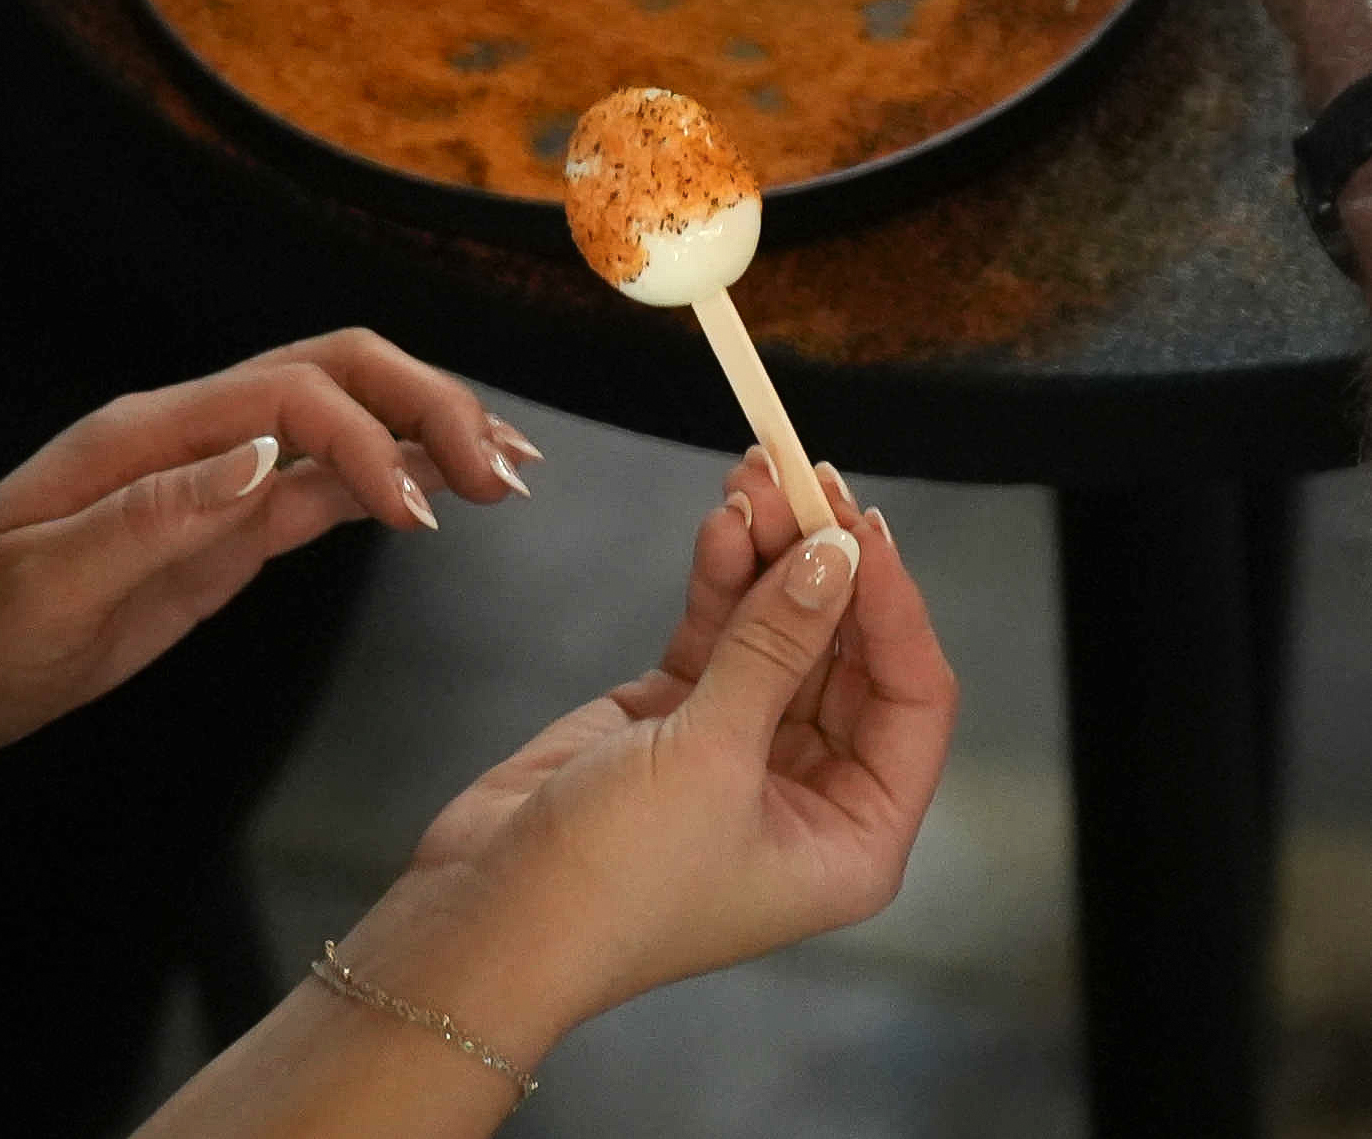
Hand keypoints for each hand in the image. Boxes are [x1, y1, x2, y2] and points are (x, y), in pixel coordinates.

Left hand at [0, 329, 542, 763]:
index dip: (371, 443)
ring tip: (506, 477)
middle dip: (430, 408)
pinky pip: (324, 486)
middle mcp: (199, 436)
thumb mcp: (48, 582)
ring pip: (346, 423)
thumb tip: (267, 456)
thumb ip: (158, 514)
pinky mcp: (231, 527)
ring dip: (430, 437)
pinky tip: (442, 497)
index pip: (295, 395)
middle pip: (338, 376)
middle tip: (503, 473)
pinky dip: (392, 483)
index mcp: (154, 433)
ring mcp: (220, 478)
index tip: (419, 519)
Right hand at [134, 451, 956, 1138]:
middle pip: (844, 652)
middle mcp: (808, 790)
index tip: (863, 524)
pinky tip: (722, 522)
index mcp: (854, 834)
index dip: (894, 605)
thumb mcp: (709, 758)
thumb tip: (837, 553)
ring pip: (779, 630)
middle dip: (827, 563)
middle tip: (807, 481)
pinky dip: (721, 578)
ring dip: (771, 554)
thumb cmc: (611, 881)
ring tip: (756, 477)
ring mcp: (740, 748)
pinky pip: (718, 633)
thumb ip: (775, 645)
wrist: (485, 918)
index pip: (910, 698)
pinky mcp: (675, 718)